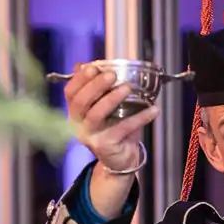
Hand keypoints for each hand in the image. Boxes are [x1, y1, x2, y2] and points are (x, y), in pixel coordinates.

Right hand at [63, 63, 157, 177]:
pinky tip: (153, 110)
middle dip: (95, 86)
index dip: (79, 79)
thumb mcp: (103, 107)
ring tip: (127, 88)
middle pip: (80, 103)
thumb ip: (96, 88)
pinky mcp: (105, 146)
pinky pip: (122, 128)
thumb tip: (90, 64)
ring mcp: (90, 136)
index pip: (70, 92)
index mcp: (75, 112)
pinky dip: (140, 118)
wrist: (119, 159)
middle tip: (112, 75)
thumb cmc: (112, 128)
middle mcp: (78, 125)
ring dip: (111, 99)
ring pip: (95, 115)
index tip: (92, 67)